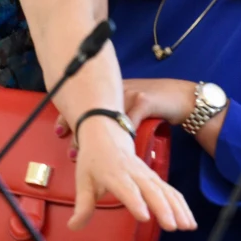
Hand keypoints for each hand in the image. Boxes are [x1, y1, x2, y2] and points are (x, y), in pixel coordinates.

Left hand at [54, 79, 197, 142]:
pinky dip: (121, 136)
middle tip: (67, 144)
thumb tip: (94, 134)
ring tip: (80, 151)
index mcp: (113, 92)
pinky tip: (115, 149)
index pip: (85, 102)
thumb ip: (116, 115)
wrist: (182, 97)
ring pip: (106, 116)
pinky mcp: (145, 101)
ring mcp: (131, 94)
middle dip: (76, 126)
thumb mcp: (132, 107)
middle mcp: (119, 90)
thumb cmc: (156, 104)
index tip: (58, 131)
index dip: (69, 116)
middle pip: (90, 107)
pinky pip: (129, 121)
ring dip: (93, 134)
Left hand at [67, 116, 195, 232]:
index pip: (127, 189)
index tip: (144, 217)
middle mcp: (134, 173)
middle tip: (172, 227)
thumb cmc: (93, 159)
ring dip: (178, 208)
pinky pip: (170, 191)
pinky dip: (181, 205)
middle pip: (152, 190)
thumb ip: (83, 205)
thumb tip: (74, 227)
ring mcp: (147, 174)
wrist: (106, 130)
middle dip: (163, 209)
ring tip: (187, 227)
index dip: (135, 202)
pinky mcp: (154, 177)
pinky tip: (189, 220)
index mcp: (115, 174)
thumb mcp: (83, 180)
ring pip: (166, 191)